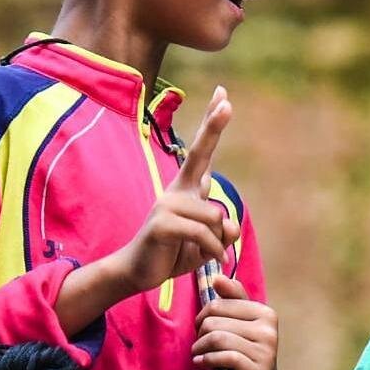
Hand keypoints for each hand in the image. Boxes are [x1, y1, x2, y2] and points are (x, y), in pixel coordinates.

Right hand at [105, 88, 240, 295]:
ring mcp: (167, 204)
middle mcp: (176, 191)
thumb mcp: (208, 243)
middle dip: (213, 126)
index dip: (212, 125)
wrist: (138, 272)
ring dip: (218, 243)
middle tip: (227, 101)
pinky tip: (209, 261)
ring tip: (203, 253)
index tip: (224, 97)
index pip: (201, 152)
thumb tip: (230, 224)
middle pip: (198, 154)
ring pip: (215, 217)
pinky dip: (213, 251)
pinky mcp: (162, 223)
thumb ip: (222, 232)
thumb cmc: (173, 254)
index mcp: (187, 190)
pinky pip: (204, 234)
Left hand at [193, 272, 280, 369]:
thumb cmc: (244, 359)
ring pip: (217, 337)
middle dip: (201, 334)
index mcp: (265, 313)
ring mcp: (266, 349)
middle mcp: (269, 328)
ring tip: (200, 355)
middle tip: (201, 346)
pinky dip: (208, 360)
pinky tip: (203, 364)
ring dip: (201, 348)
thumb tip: (217, 276)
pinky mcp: (258, 369)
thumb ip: (231, 302)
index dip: (203, 316)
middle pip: (215, 320)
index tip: (202, 329)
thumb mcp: (240, 329)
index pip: (220, 303)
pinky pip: (224, 356)